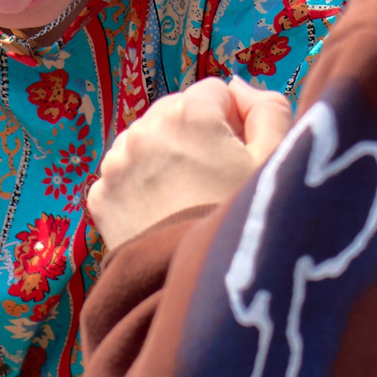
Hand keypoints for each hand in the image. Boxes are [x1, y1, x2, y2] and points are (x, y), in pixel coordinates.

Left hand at [88, 77, 294, 250]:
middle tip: (214, 181)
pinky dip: (141, 185)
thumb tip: (240, 87)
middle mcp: (144, 129)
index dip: (234, 122)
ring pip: (147, 141)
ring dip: (165, 156)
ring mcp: (116, 164)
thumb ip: (268, 109)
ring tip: (188, 198)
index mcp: (189, 114)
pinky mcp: (100, 196)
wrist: (196, 289)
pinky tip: (163, 213)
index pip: (215, 92)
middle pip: (177, 112)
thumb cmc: (244, 223)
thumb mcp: (276, 161)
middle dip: (196, 135)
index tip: (239, 157)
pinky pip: (125, 174)